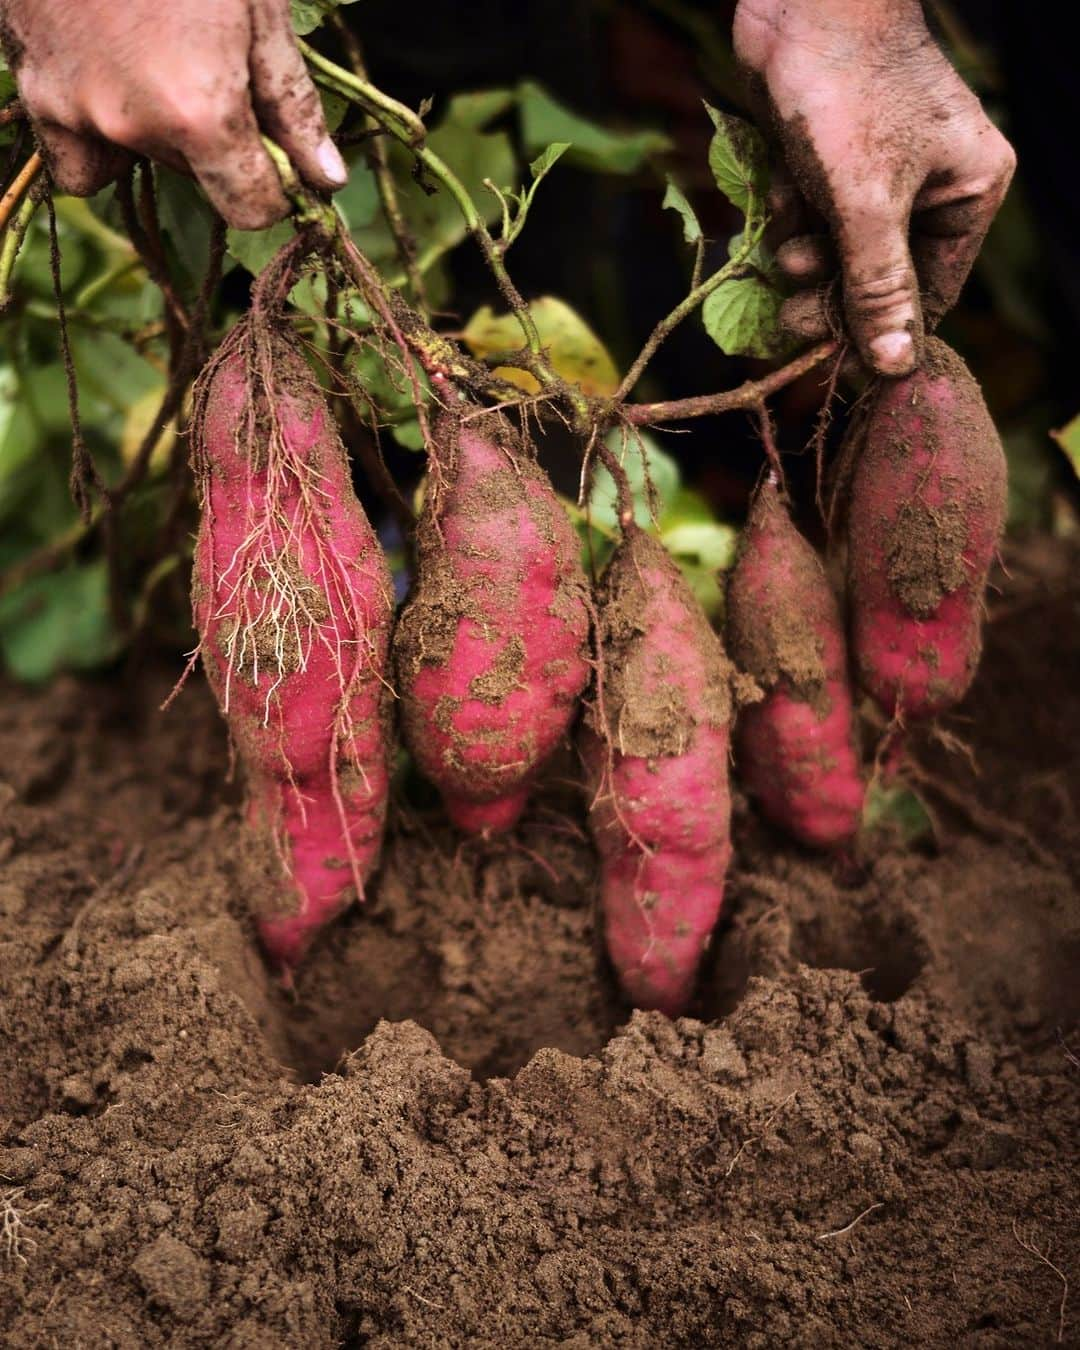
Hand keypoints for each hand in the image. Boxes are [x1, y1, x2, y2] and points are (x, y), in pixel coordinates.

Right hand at [0, 0, 346, 228]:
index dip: (274, 190)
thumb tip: (327, 180)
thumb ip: (291, 105)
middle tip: (212, 66)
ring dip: (156, 134)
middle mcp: (131, 127)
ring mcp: (73, 112)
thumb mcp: (259, 12)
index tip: (278, 160)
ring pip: (138, 163)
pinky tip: (112, 80)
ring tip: (159, 58)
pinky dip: (97, 135)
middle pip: (196, 181)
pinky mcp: (33, 92)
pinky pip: (76, 157)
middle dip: (214, 143)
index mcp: (198, 115)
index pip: (252, 210)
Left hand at [733, 0, 1015, 374]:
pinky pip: (814, 217)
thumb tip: (896, 365)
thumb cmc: (847, 94)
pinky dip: (792, 224)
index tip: (838, 364)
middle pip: (880, 278)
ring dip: (807, 264)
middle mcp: (931, 185)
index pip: (932, 293)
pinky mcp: (832, 159)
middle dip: (834, 299)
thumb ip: (879, 286)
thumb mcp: (867, 203)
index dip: (883, 333)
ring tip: (785, 256)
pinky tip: (778, 215)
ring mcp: (880, 172)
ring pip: (840, 252)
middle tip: (794, 317)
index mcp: (967, 193)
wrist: (801, 2)